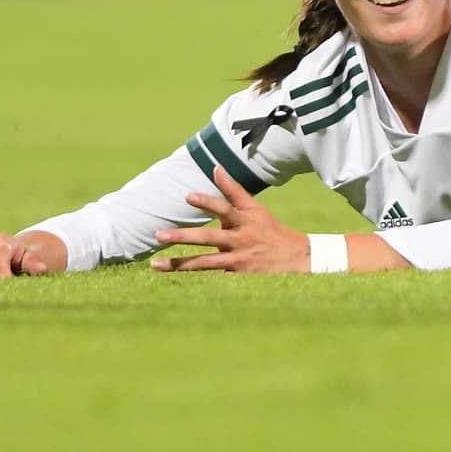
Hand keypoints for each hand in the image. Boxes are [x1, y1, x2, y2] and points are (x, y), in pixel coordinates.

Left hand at [151, 165, 310, 273]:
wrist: (296, 260)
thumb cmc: (270, 230)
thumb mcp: (255, 208)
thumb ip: (233, 190)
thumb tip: (216, 167)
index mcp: (245, 220)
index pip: (224, 208)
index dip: (207, 202)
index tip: (187, 196)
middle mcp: (241, 240)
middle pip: (208, 238)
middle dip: (183, 237)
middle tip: (159, 235)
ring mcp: (238, 261)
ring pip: (205, 263)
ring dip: (179, 264)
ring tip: (155, 264)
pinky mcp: (238, 278)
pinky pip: (212, 279)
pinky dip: (194, 282)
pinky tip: (173, 285)